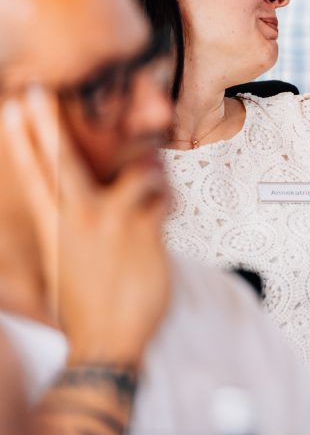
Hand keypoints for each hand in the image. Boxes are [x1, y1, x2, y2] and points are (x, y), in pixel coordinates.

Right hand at [1, 87, 170, 367]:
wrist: (107, 342)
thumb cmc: (91, 304)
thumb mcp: (71, 262)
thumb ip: (76, 226)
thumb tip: (91, 197)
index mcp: (56, 228)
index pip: (34, 177)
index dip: (23, 142)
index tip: (13, 110)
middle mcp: (77, 220)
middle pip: (60, 163)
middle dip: (47, 125)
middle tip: (37, 92)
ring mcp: (110, 223)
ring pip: (137, 172)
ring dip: (151, 172)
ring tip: (154, 182)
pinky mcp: (143, 230)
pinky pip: (164, 196)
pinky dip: (169, 198)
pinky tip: (167, 209)